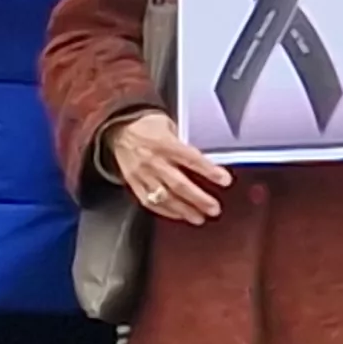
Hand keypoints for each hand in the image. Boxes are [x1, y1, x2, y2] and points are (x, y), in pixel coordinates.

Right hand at [105, 110, 230, 225]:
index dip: (210, 171)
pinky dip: (166, 211)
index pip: (192, 160)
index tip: (225, 181)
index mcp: (165, 143)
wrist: (116, 130)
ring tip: (199, 218)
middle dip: (199, 199)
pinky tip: (179, 215)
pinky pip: (150, 202)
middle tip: (214, 209)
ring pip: (165, 197)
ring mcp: (143, 175)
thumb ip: (184, 142)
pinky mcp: (134, 184)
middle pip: (180, 185)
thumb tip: (204, 159)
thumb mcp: (168, 125)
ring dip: (184, 210)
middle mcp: (154, 161)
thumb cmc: (146, 126)